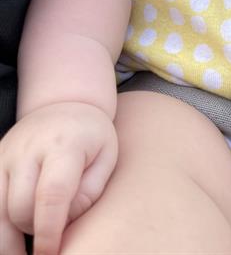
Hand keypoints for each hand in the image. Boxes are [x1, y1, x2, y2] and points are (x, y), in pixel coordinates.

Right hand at [0, 102, 117, 254]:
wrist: (64, 105)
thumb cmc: (91, 137)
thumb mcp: (106, 158)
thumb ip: (89, 193)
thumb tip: (63, 225)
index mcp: (63, 144)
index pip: (51, 194)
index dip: (49, 232)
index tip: (52, 254)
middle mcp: (27, 148)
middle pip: (21, 208)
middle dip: (35, 231)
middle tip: (53, 235)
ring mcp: (5, 155)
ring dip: (9, 239)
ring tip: (25, 251)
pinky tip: (11, 238)